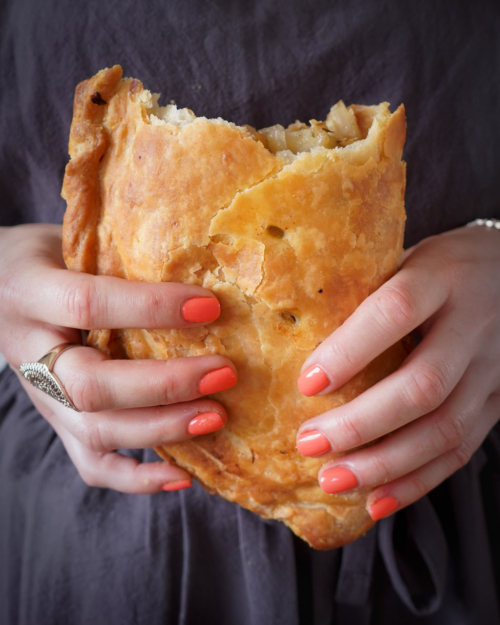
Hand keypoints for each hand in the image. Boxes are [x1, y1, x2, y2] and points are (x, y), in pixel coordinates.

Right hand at [0, 224, 236, 493]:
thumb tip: (199, 261)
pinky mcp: (57, 425)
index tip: (209, 306)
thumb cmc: (47, 259)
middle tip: (224, 373)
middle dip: (164, 385)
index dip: (150, 308)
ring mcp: (42, 398)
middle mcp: (30, 352)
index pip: (90, 305)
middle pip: (93, 386)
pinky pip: (91, 465)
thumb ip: (118, 254)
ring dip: (162, 431)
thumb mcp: (71, 241)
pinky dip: (137, 478)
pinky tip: (183, 476)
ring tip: (215, 418)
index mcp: (30, 294)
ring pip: (96, 432)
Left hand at [295, 226, 499, 519]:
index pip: (396, 312)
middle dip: (361, 424)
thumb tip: (293, 333)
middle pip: (422, 385)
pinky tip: (378, 499)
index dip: (350, 350)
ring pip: (444, 428)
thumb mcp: (407, 259)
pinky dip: (418, 481)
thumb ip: (366, 292)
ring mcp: (493, 368)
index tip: (307, 384)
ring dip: (385, 464)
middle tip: (309, 444)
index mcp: (441, 277)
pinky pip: (462, 449)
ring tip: (333, 479)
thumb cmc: (443, 266)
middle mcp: (473, 324)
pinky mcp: (499, 401)